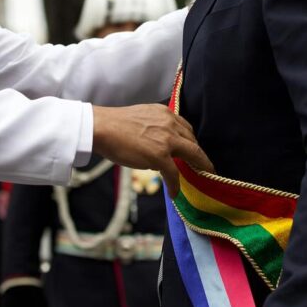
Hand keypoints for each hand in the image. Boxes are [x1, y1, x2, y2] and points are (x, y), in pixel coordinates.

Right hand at [92, 103, 213, 194]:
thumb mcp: (142, 117)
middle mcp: (170, 124)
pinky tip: (174, 193)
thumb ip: (154, 126)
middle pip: (193, 141)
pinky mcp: (160, 156)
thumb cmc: (115, 124)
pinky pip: (174, 173)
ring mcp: (167, 140)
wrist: (102, 127)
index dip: (191, 140)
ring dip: (200, 167)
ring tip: (203, 175)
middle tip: (203, 165)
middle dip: (199, 154)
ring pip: (192, 155)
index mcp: (165, 113)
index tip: (193, 149)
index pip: (185, 127)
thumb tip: (157, 144)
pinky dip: (175, 185)